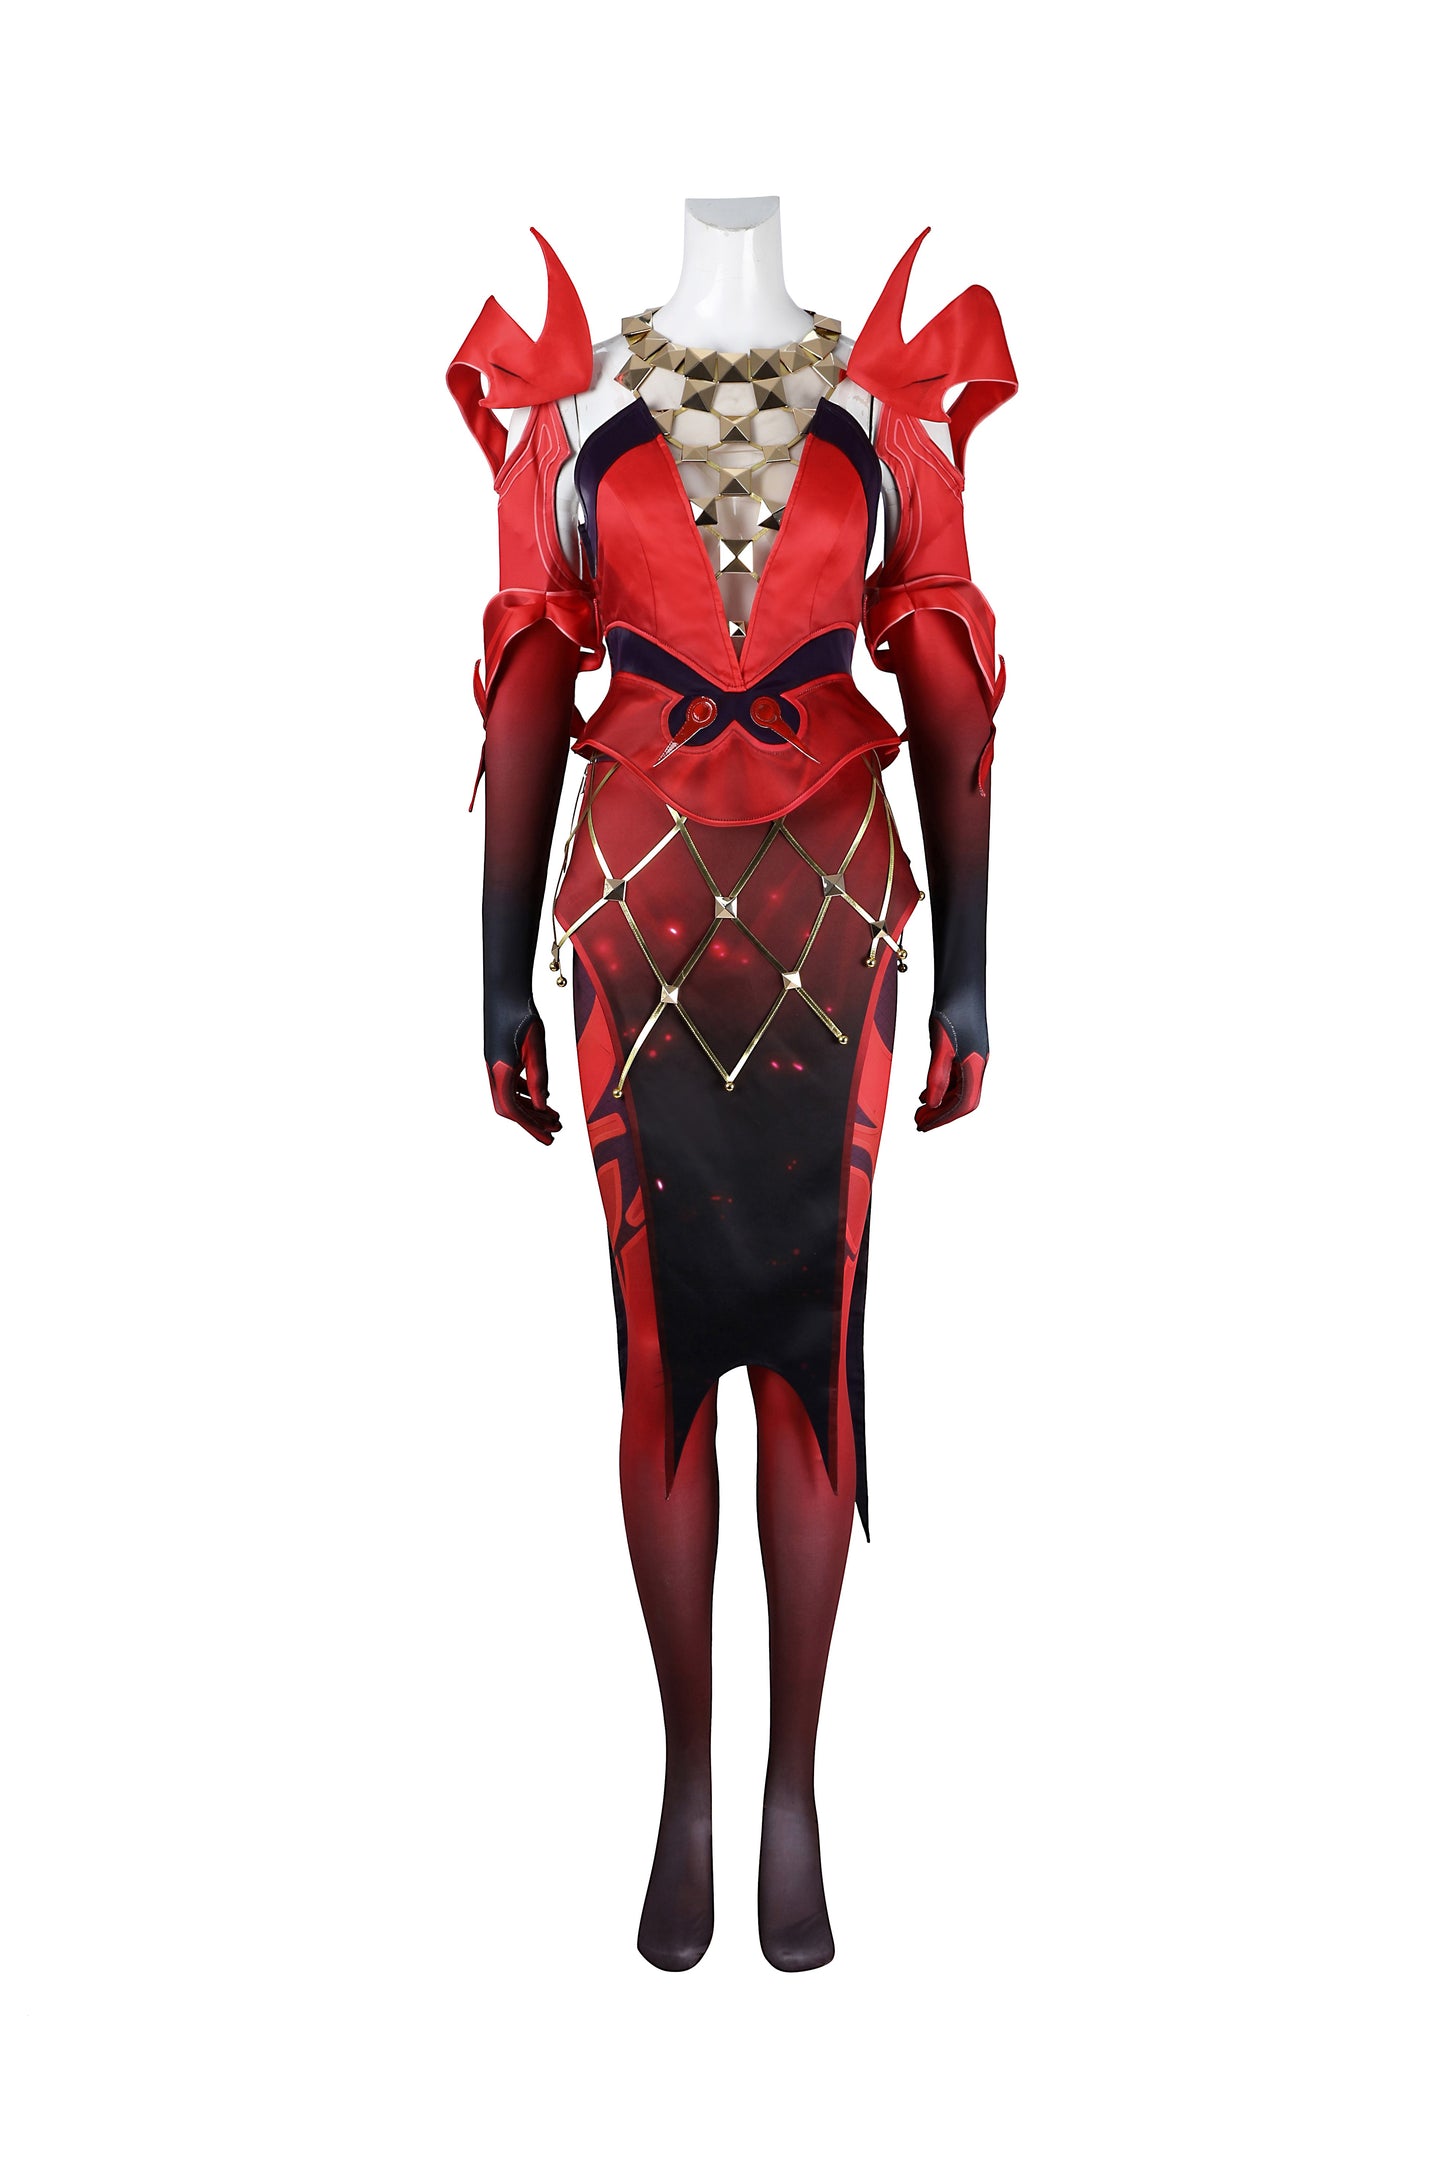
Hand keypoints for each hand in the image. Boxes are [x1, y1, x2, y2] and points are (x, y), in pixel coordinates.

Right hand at [487, 1005, 560, 1144]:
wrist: (506, 990)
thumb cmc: (523, 1014)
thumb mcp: (537, 1048)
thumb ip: (539, 1078)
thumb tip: (542, 1106)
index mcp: (501, 1071)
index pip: (513, 1110)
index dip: (532, 1127)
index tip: (550, 1139)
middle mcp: (494, 1070)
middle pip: (510, 1108)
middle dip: (533, 1121)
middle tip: (557, 1128)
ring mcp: (495, 1064)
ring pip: (510, 1097)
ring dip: (531, 1108)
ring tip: (554, 1115)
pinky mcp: (499, 1057)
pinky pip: (510, 1084)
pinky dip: (524, 1093)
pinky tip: (541, 1094)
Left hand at [916, 1009, 986, 1132]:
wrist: (960, 983)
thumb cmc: (952, 1009)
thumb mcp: (940, 1045)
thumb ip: (937, 1076)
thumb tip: (933, 1103)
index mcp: (975, 1065)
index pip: (964, 1103)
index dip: (944, 1119)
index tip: (924, 1126)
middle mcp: (977, 1064)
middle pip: (962, 1100)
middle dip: (941, 1115)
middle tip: (919, 1122)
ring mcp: (972, 1057)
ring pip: (958, 1090)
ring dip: (940, 1103)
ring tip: (920, 1111)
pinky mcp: (965, 1050)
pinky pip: (955, 1078)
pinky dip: (942, 1089)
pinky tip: (927, 1092)